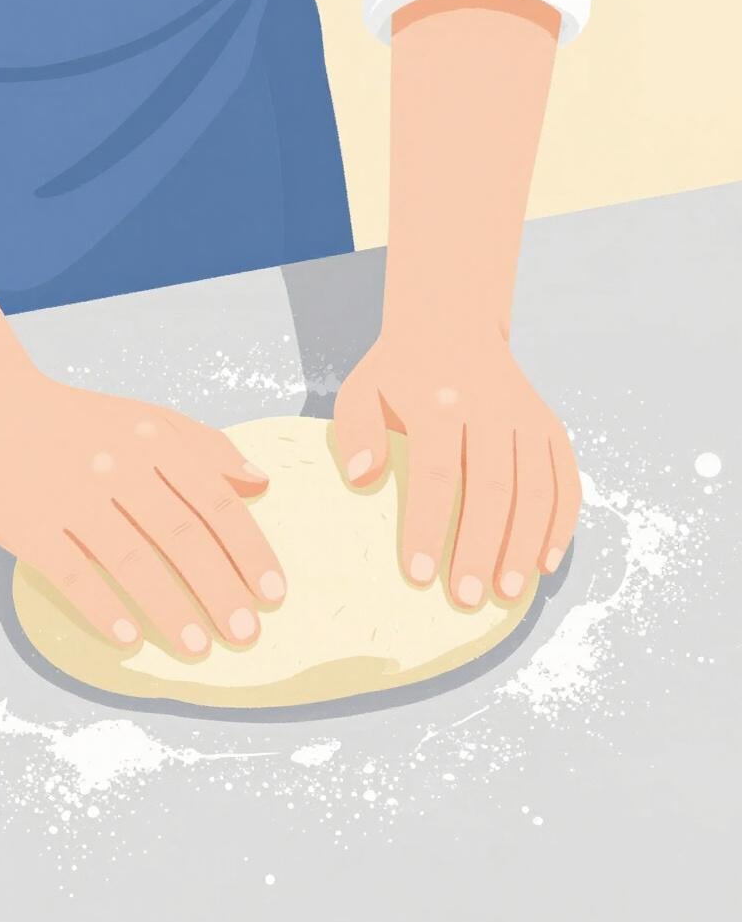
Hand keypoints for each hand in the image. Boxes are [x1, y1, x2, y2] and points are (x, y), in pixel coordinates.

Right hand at [0, 361, 285, 654]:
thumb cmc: (79, 421)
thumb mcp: (148, 419)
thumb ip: (206, 447)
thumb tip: (260, 483)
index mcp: (154, 443)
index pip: (215, 504)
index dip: (249, 552)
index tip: (273, 594)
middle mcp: (118, 468)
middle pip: (181, 537)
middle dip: (220, 589)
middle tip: (246, 634)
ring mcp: (72, 497)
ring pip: (131, 559)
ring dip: (169, 609)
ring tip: (198, 649)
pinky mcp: (30, 525)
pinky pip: (71, 573)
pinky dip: (101, 607)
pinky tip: (128, 638)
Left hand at [332, 323, 579, 607]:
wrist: (453, 323)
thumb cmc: (397, 372)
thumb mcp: (361, 389)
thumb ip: (355, 432)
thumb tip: (360, 479)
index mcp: (439, 402)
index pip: (437, 473)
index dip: (428, 526)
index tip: (418, 575)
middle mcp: (491, 408)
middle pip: (492, 487)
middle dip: (480, 547)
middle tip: (465, 598)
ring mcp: (527, 416)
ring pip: (535, 488)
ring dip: (524, 545)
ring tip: (507, 592)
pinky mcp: (550, 427)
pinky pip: (565, 479)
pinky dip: (561, 523)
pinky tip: (546, 562)